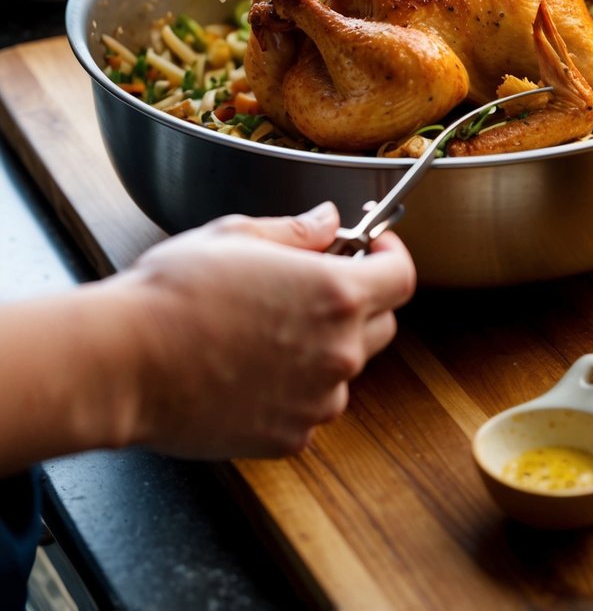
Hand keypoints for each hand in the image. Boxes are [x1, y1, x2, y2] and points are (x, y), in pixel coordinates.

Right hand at [113, 203, 415, 458]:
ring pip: (343, 369)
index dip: (391, 258)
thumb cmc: (174, 292)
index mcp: (336, 293)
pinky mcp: (290, 438)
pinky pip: (309, 407)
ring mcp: (317, 401)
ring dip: (323, 347)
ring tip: (265, 330)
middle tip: (311, 285)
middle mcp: (339, 352)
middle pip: (381, 324)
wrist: (124, 362)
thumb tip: (327, 220)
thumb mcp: (237, 235)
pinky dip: (293, 389)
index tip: (373, 249)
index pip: (402, 277)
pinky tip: (248, 369)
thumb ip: (296, 230)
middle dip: (358, 301)